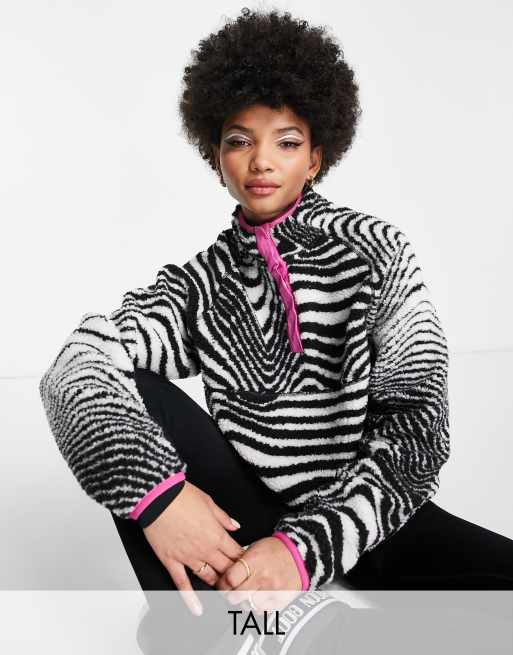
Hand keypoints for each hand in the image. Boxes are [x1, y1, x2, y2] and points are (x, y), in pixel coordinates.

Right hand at [142, 480, 244, 615]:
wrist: (158, 497)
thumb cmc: (181, 496)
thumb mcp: (209, 502)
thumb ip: (224, 518)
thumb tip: (235, 525)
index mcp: (216, 534)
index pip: (236, 553)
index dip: (243, 560)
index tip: (247, 564)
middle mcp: (204, 549)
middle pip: (225, 569)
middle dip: (234, 577)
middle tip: (238, 582)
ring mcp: (188, 557)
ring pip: (208, 577)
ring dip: (217, 585)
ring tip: (222, 591)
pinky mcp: (171, 561)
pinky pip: (182, 583)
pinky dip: (189, 598)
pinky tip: (197, 608)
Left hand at [215, 536, 301, 613]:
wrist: (299, 553)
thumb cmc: (274, 550)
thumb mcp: (253, 548)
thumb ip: (239, 564)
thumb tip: (224, 578)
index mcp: (253, 561)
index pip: (229, 579)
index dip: (222, 584)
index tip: (223, 584)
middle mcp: (262, 577)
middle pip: (236, 596)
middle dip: (231, 595)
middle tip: (232, 592)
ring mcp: (272, 590)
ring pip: (248, 606)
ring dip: (244, 603)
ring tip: (247, 595)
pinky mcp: (281, 600)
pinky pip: (263, 612)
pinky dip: (257, 608)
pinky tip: (258, 600)